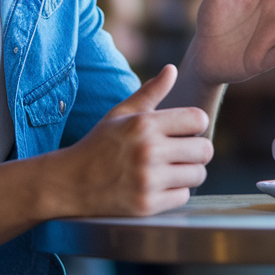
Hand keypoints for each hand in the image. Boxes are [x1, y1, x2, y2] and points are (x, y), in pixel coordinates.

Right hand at [49, 65, 212, 217]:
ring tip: (170, 169)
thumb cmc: (100, 143)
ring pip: (198, 174)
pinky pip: (183, 196)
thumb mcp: (121, 113)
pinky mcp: (146, 205)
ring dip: (189, 172)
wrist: (70, 182)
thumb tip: (172, 69)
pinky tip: (159, 186)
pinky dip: (175, 192)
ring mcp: (147, 180)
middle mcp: (148, 151)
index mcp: (144, 124)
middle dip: (197, 150)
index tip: (184, 131)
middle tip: (181, 152)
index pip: (198, 119)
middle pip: (204, 150)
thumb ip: (150, 92)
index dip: (195, 124)